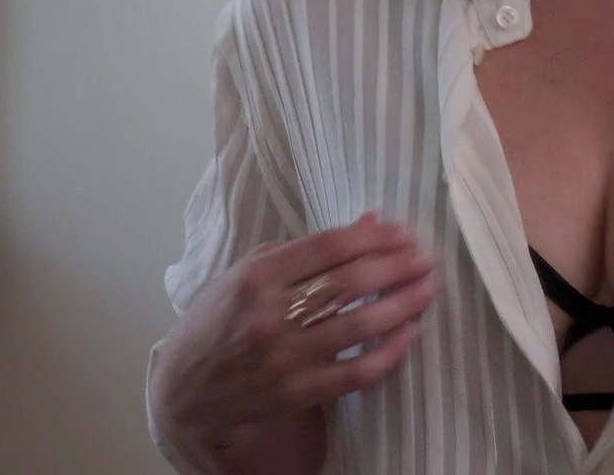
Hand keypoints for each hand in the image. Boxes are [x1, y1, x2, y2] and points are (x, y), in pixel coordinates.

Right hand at [152, 212, 439, 447]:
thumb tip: (369, 222)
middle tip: (426, 257)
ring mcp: (286, 357)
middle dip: (397, 266)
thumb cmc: (219, 319)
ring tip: (428, 288)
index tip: (403, 232)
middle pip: (349, 282)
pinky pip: (357, 372)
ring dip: (402, 304)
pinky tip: (411, 333)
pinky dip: (390, 352)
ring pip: (359, 325)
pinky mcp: (299, 392)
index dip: (373, 237)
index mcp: (256, 277)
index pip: (328, 247)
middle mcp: (271, 314)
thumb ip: (305, 251)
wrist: (186, 388)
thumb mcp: (249, 272)